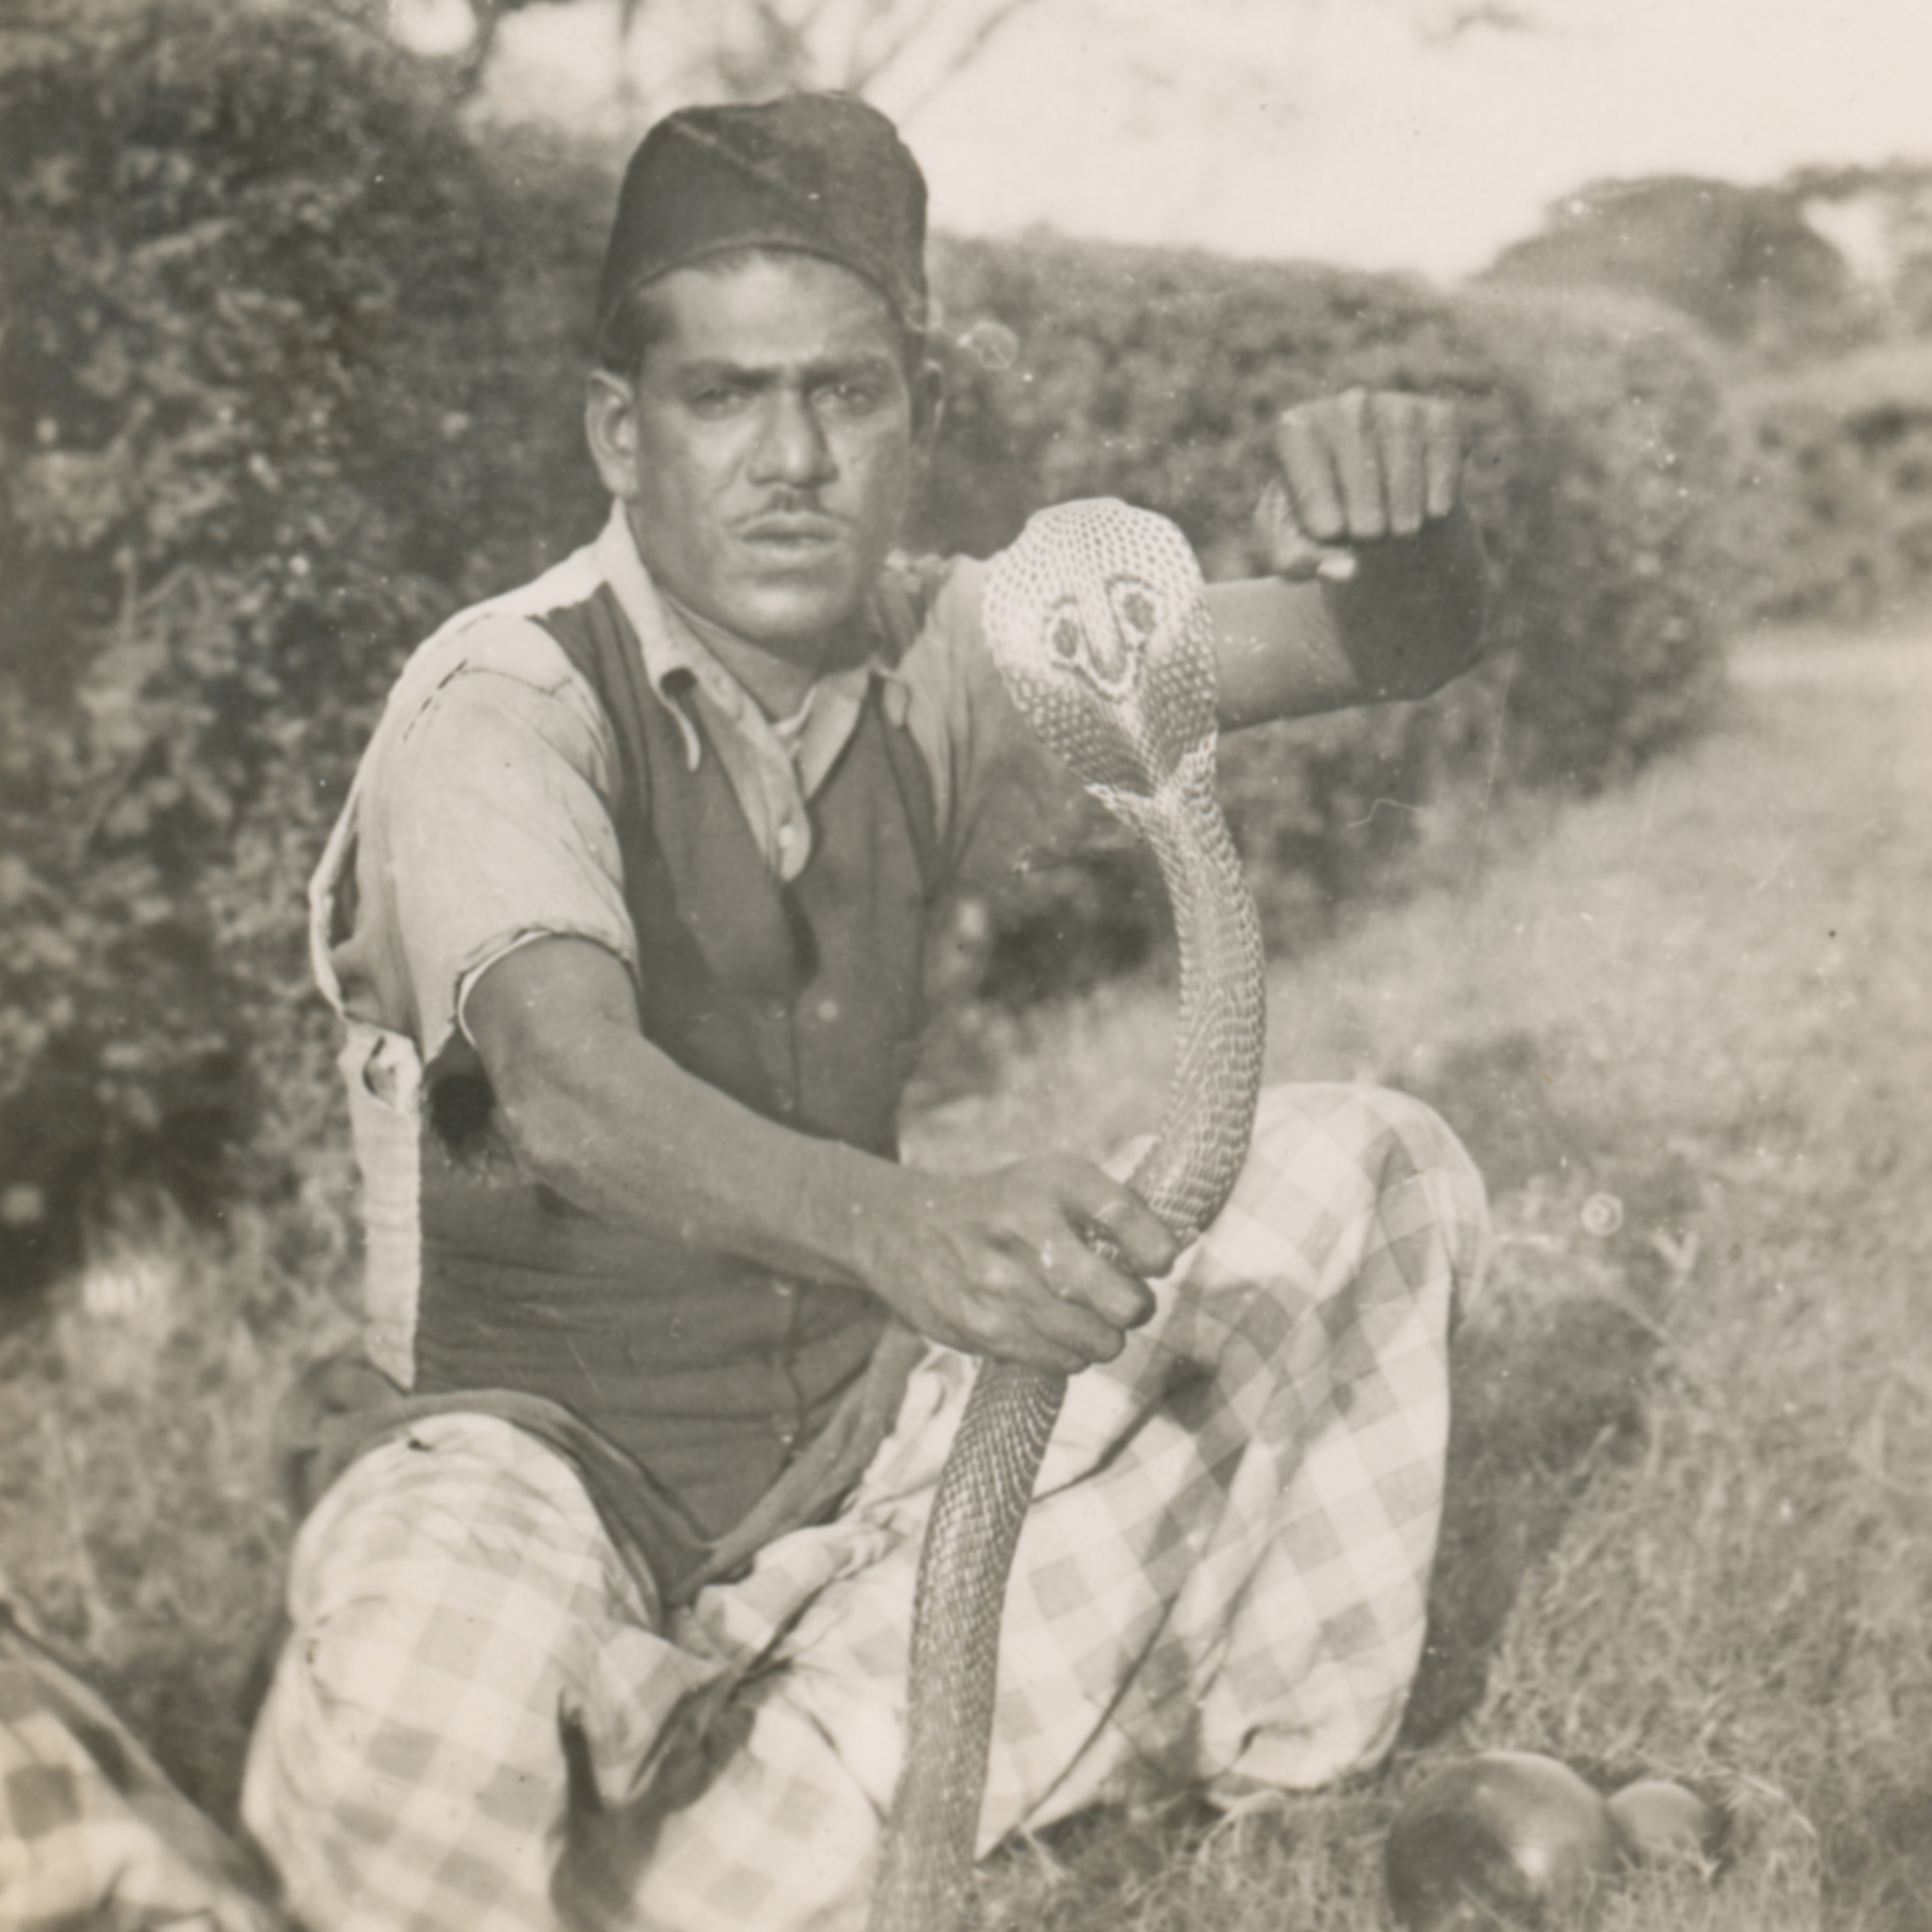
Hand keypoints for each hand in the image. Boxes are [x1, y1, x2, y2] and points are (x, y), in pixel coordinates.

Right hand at [857, 1156, 1180, 1371]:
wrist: (908, 1231)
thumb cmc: (1002, 1207)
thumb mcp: (1055, 1181)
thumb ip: (1118, 1210)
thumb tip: (1173, 1254)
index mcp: (1051, 1184)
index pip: (1129, 1219)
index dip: (1159, 1250)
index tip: (1156, 1259)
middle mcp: (1026, 1231)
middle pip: (1124, 1302)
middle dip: (1135, 1306)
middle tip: (1122, 1298)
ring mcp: (1002, 1286)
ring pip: (1098, 1342)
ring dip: (1104, 1335)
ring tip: (1083, 1313)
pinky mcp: (984, 1329)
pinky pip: (1062, 1363)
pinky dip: (1070, 1352)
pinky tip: (1049, 1326)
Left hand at [1257, 388, 1463, 583]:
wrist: (1373, 516)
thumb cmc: (1322, 528)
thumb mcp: (1296, 553)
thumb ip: (1302, 564)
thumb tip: (1345, 570)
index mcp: (1297, 429)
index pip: (1305, 454)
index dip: (1319, 496)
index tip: (1330, 533)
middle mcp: (1347, 405)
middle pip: (1356, 449)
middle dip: (1364, 501)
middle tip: (1369, 538)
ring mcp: (1395, 405)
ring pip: (1403, 444)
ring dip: (1405, 497)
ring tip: (1401, 532)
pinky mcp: (1440, 416)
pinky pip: (1444, 444)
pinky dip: (1442, 481)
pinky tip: (1435, 512)